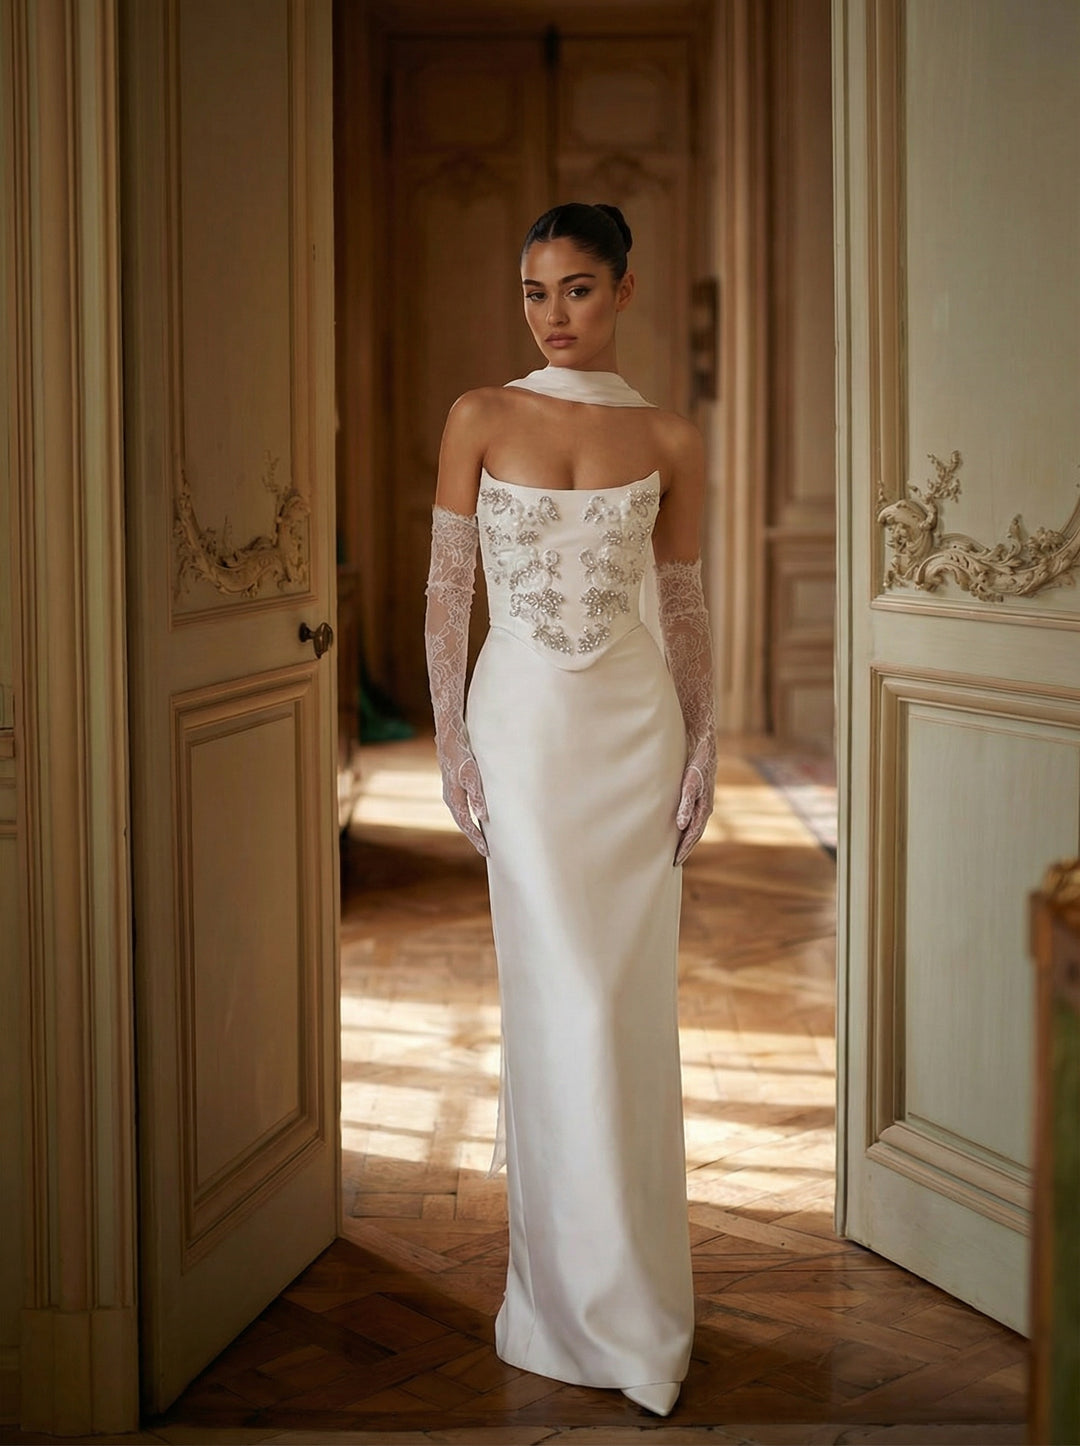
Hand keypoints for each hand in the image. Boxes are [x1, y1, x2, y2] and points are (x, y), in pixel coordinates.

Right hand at [440, 746, 488, 856]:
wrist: (449, 737)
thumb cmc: (462, 754)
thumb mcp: (472, 774)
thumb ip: (477, 795)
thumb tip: (483, 817)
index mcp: (454, 799)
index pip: (466, 824)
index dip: (476, 838)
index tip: (486, 851)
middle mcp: (449, 798)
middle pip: (462, 823)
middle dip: (474, 837)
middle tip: (486, 850)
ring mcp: (449, 792)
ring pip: (460, 815)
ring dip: (470, 827)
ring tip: (482, 837)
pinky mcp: (452, 785)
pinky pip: (460, 807)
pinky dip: (468, 816)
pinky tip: (476, 816)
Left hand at [674, 738, 714, 864]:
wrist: (704, 747)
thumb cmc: (696, 765)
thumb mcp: (690, 784)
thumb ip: (686, 804)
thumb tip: (681, 825)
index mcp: (704, 808)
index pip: (693, 834)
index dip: (684, 848)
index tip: (675, 861)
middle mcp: (705, 808)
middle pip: (695, 834)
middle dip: (685, 848)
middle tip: (674, 862)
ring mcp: (703, 803)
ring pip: (695, 826)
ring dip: (687, 839)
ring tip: (677, 850)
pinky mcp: (699, 797)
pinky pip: (693, 817)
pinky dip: (687, 827)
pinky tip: (680, 828)